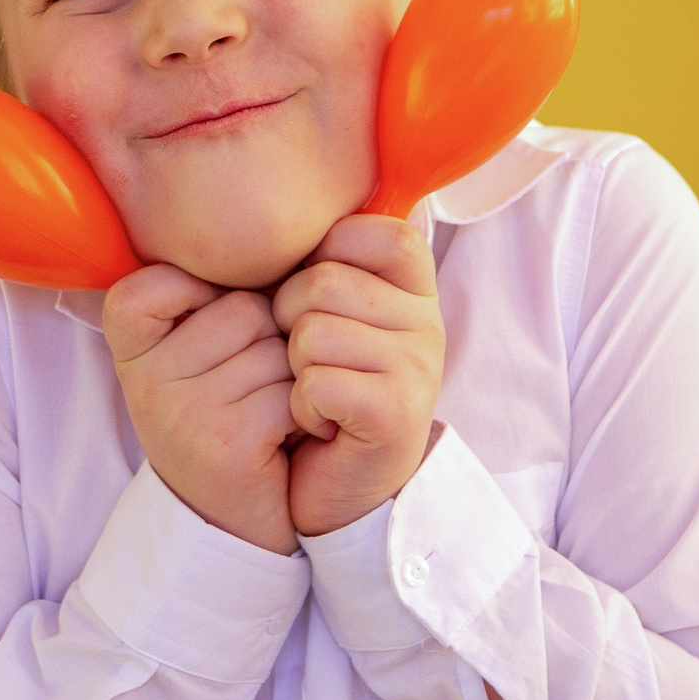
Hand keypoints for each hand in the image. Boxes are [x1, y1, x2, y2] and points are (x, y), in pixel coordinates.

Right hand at [105, 265, 299, 553]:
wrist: (227, 523)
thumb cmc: (221, 415)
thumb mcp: (193, 352)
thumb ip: (209, 294)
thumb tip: (280, 234)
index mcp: (129, 346)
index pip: (168, 275)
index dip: (210, 299)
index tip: (210, 347)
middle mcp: (145, 378)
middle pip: (245, 308)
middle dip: (267, 342)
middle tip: (248, 391)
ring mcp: (181, 411)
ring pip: (276, 349)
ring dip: (290, 380)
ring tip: (265, 416)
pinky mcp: (226, 443)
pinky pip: (294, 393)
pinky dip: (306, 415)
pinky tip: (284, 440)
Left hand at [273, 215, 444, 538]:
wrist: (343, 490)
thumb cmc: (325, 392)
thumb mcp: (329, 317)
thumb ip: (321, 263)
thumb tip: (271, 210)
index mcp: (414, 289)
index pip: (364, 230)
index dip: (318, 259)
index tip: (314, 306)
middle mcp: (427, 323)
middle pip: (322, 282)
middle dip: (290, 322)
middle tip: (309, 363)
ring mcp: (418, 369)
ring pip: (313, 333)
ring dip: (294, 369)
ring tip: (316, 393)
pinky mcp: (396, 414)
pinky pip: (317, 382)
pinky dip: (302, 408)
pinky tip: (320, 423)